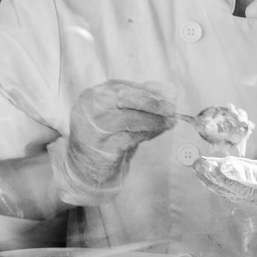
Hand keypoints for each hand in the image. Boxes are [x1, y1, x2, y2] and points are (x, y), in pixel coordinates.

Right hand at [51, 80, 174, 204]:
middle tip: (172, 108)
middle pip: (125, 99)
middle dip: (152, 102)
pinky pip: (132, 138)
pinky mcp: (104, 149)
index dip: (147, 91)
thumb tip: (166, 91)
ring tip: (169, 122)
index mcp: (92, 96)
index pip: (122, 88)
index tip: (168, 95)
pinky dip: (148, 134)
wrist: (85, 168)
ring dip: (154, 120)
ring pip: (130, 119)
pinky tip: (157, 132)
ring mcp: (95, 130)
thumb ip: (135, 101)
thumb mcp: (114, 113)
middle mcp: (90, 110)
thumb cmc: (104, 136)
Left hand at [192, 128, 256, 210]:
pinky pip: (232, 191)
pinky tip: (203, 172)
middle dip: (220, 176)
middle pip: (244, 189)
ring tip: (196, 165)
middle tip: (201, 163)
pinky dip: (215, 182)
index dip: (245, 174)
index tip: (225, 165)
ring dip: (212, 179)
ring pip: (234, 191)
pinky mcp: (252, 196)